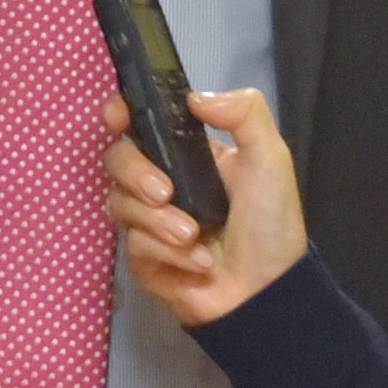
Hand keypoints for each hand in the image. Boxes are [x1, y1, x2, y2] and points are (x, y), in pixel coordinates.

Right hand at [100, 84, 307, 322]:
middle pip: (117, 158)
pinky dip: (168, 252)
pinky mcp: (142, 257)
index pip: (140, 123)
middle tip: (165, 194)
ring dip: (158, 220)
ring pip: (120, 201)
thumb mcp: (270, 159)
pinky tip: (198, 262)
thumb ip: (245, 114)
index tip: (119, 117)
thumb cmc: (270, 222)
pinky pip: (134, 243)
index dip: (120, 114)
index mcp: (187, 154)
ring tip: (194, 236)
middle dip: (135, 172)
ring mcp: (148, 221)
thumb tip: (194, 96)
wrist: (267, 290)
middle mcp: (162, 181)